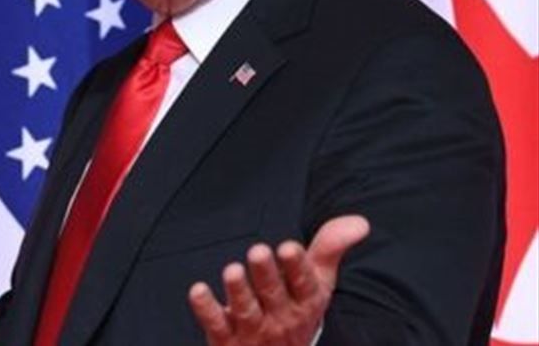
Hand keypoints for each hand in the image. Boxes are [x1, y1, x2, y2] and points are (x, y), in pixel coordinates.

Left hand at [187, 215, 369, 345]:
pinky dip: (207, 309)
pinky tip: (197, 291)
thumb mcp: (318, 283)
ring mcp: (254, 330)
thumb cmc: (296, 310)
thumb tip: (359, 222)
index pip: (304, 284)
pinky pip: (216, 324)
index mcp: (305, 302)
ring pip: (246, 311)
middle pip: (273, 295)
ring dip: (239, 291)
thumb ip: (330, 248)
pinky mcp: (226, 338)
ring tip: (232, 271)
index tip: (288, 247)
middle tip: (257, 251)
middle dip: (266, 274)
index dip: (296, 267)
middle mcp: (281, 317)